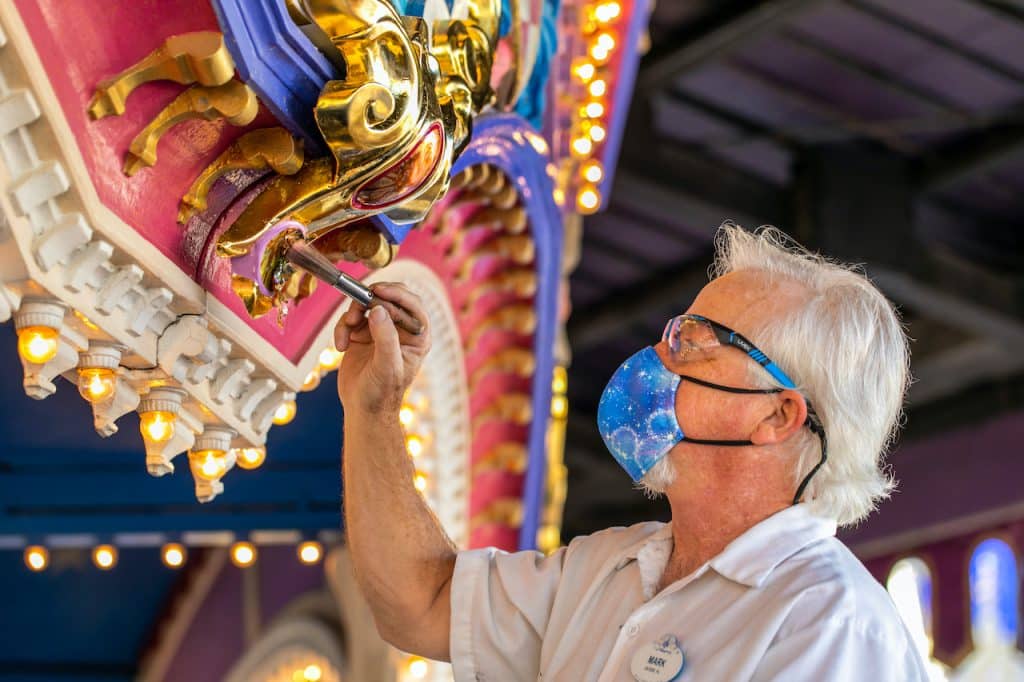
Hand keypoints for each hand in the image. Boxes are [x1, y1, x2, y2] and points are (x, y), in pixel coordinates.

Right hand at [334, 282, 430, 415]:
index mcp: (417, 336)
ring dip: (354, 311)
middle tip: (359, 303)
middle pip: (390, 298)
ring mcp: (381, 330)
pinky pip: (350, 318)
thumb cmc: (382, 393)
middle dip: (372, 298)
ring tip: (348, 327)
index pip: (413, 305)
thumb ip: (386, 338)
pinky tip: (341, 346)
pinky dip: (342, 328)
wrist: (362, 409)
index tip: (379, 290)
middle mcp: (401, 329)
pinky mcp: (362, 334)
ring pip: (367, 304)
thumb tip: (379, 309)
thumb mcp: (387, 366)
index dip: (397, 293)